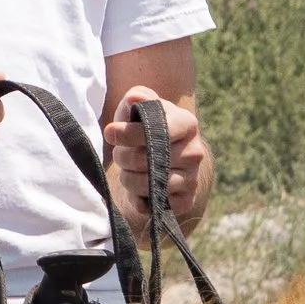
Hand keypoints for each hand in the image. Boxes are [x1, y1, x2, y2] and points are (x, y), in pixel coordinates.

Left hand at [105, 88, 211, 229]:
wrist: (161, 153)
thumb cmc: (146, 125)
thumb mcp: (141, 106)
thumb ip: (137, 98)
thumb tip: (134, 99)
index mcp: (187, 123)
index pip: (157, 132)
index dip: (128, 134)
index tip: (110, 132)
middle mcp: (194, 152)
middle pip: (144, 160)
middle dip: (122, 157)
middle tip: (122, 153)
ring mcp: (192, 178)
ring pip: (147, 184)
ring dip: (128, 178)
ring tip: (129, 169)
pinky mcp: (186, 200)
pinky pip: (153, 205)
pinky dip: (138, 199)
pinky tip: (140, 188)